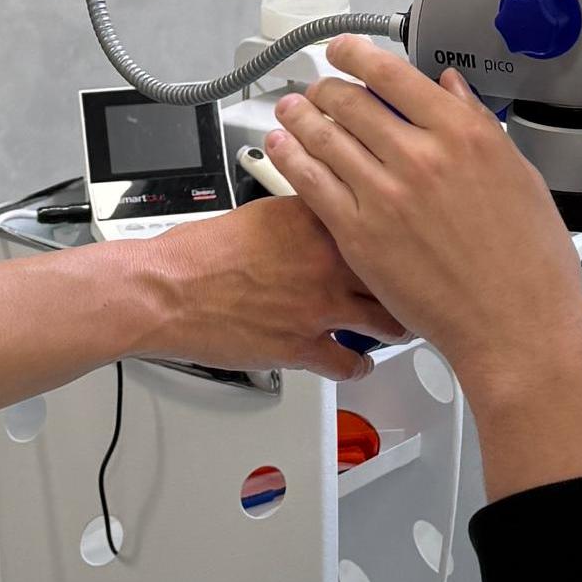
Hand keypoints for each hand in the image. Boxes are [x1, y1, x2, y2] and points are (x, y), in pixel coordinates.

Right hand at [130, 192, 399, 383]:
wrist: (167, 290)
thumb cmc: (199, 254)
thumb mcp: (261, 214)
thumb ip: (302, 217)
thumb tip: (321, 221)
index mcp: (315, 220)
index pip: (381, 221)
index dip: (402, 234)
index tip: (410, 239)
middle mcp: (325, 260)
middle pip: (394, 272)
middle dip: (408, 282)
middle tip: (415, 287)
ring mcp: (319, 306)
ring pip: (385, 322)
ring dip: (395, 326)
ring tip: (401, 326)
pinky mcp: (303, 346)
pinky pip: (349, 363)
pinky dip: (359, 367)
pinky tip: (361, 363)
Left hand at [263, 41, 581, 495]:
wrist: (515, 326)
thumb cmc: (529, 263)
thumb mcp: (519, 176)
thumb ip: (478, 125)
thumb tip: (450, 89)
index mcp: (464, 135)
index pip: (394, 74)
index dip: (358, 55)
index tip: (346, 50)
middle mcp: (420, 157)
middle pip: (351, 101)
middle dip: (326, 87)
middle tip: (318, 86)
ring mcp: (385, 196)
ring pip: (324, 136)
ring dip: (300, 116)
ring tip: (289, 109)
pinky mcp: (359, 235)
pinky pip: (312, 184)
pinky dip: (290, 158)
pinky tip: (282, 147)